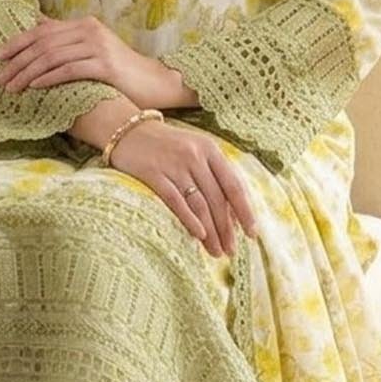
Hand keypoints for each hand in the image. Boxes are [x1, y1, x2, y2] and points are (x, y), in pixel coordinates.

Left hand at [0, 13, 168, 107]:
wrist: (156, 84)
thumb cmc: (122, 73)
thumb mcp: (92, 50)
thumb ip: (66, 38)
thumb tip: (38, 22)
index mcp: (83, 25)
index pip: (41, 31)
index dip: (15, 43)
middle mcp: (89, 30)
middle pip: (42, 43)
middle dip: (16, 61)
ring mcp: (98, 46)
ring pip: (52, 57)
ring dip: (27, 73)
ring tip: (11, 87)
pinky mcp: (106, 65)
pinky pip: (69, 69)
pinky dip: (49, 77)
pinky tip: (34, 86)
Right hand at [109, 119, 257, 258]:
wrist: (128, 130)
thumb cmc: (166, 145)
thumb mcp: (194, 149)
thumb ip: (213, 173)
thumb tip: (232, 212)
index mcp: (210, 149)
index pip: (233, 185)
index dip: (244, 210)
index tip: (252, 233)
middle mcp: (194, 156)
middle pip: (217, 198)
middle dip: (226, 228)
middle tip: (232, 251)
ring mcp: (174, 165)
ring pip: (199, 203)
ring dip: (210, 231)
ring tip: (216, 251)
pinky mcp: (153, 174)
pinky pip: (175, 201)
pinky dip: (189, 219)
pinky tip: (198, 235)